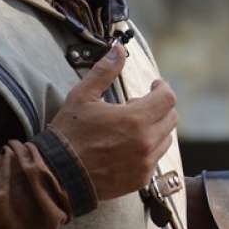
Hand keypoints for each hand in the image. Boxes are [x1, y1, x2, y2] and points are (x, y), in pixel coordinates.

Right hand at [49, 43, 177, 199]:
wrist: (58, 176)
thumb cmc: (69, 134)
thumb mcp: (82, 96)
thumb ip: (105, 71)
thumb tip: (118, 49)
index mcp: (135, 119)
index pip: (167, 98)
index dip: (162, 87)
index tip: (154, 85)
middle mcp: (146, 142)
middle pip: (171, 117)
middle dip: (160, 106)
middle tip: (139, 104)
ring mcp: (145, 163)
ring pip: (166, 138)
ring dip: (156, 127)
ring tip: (133, 126)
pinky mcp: (141, 179)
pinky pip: (156, 158)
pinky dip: (150, 148)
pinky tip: (130, 145)